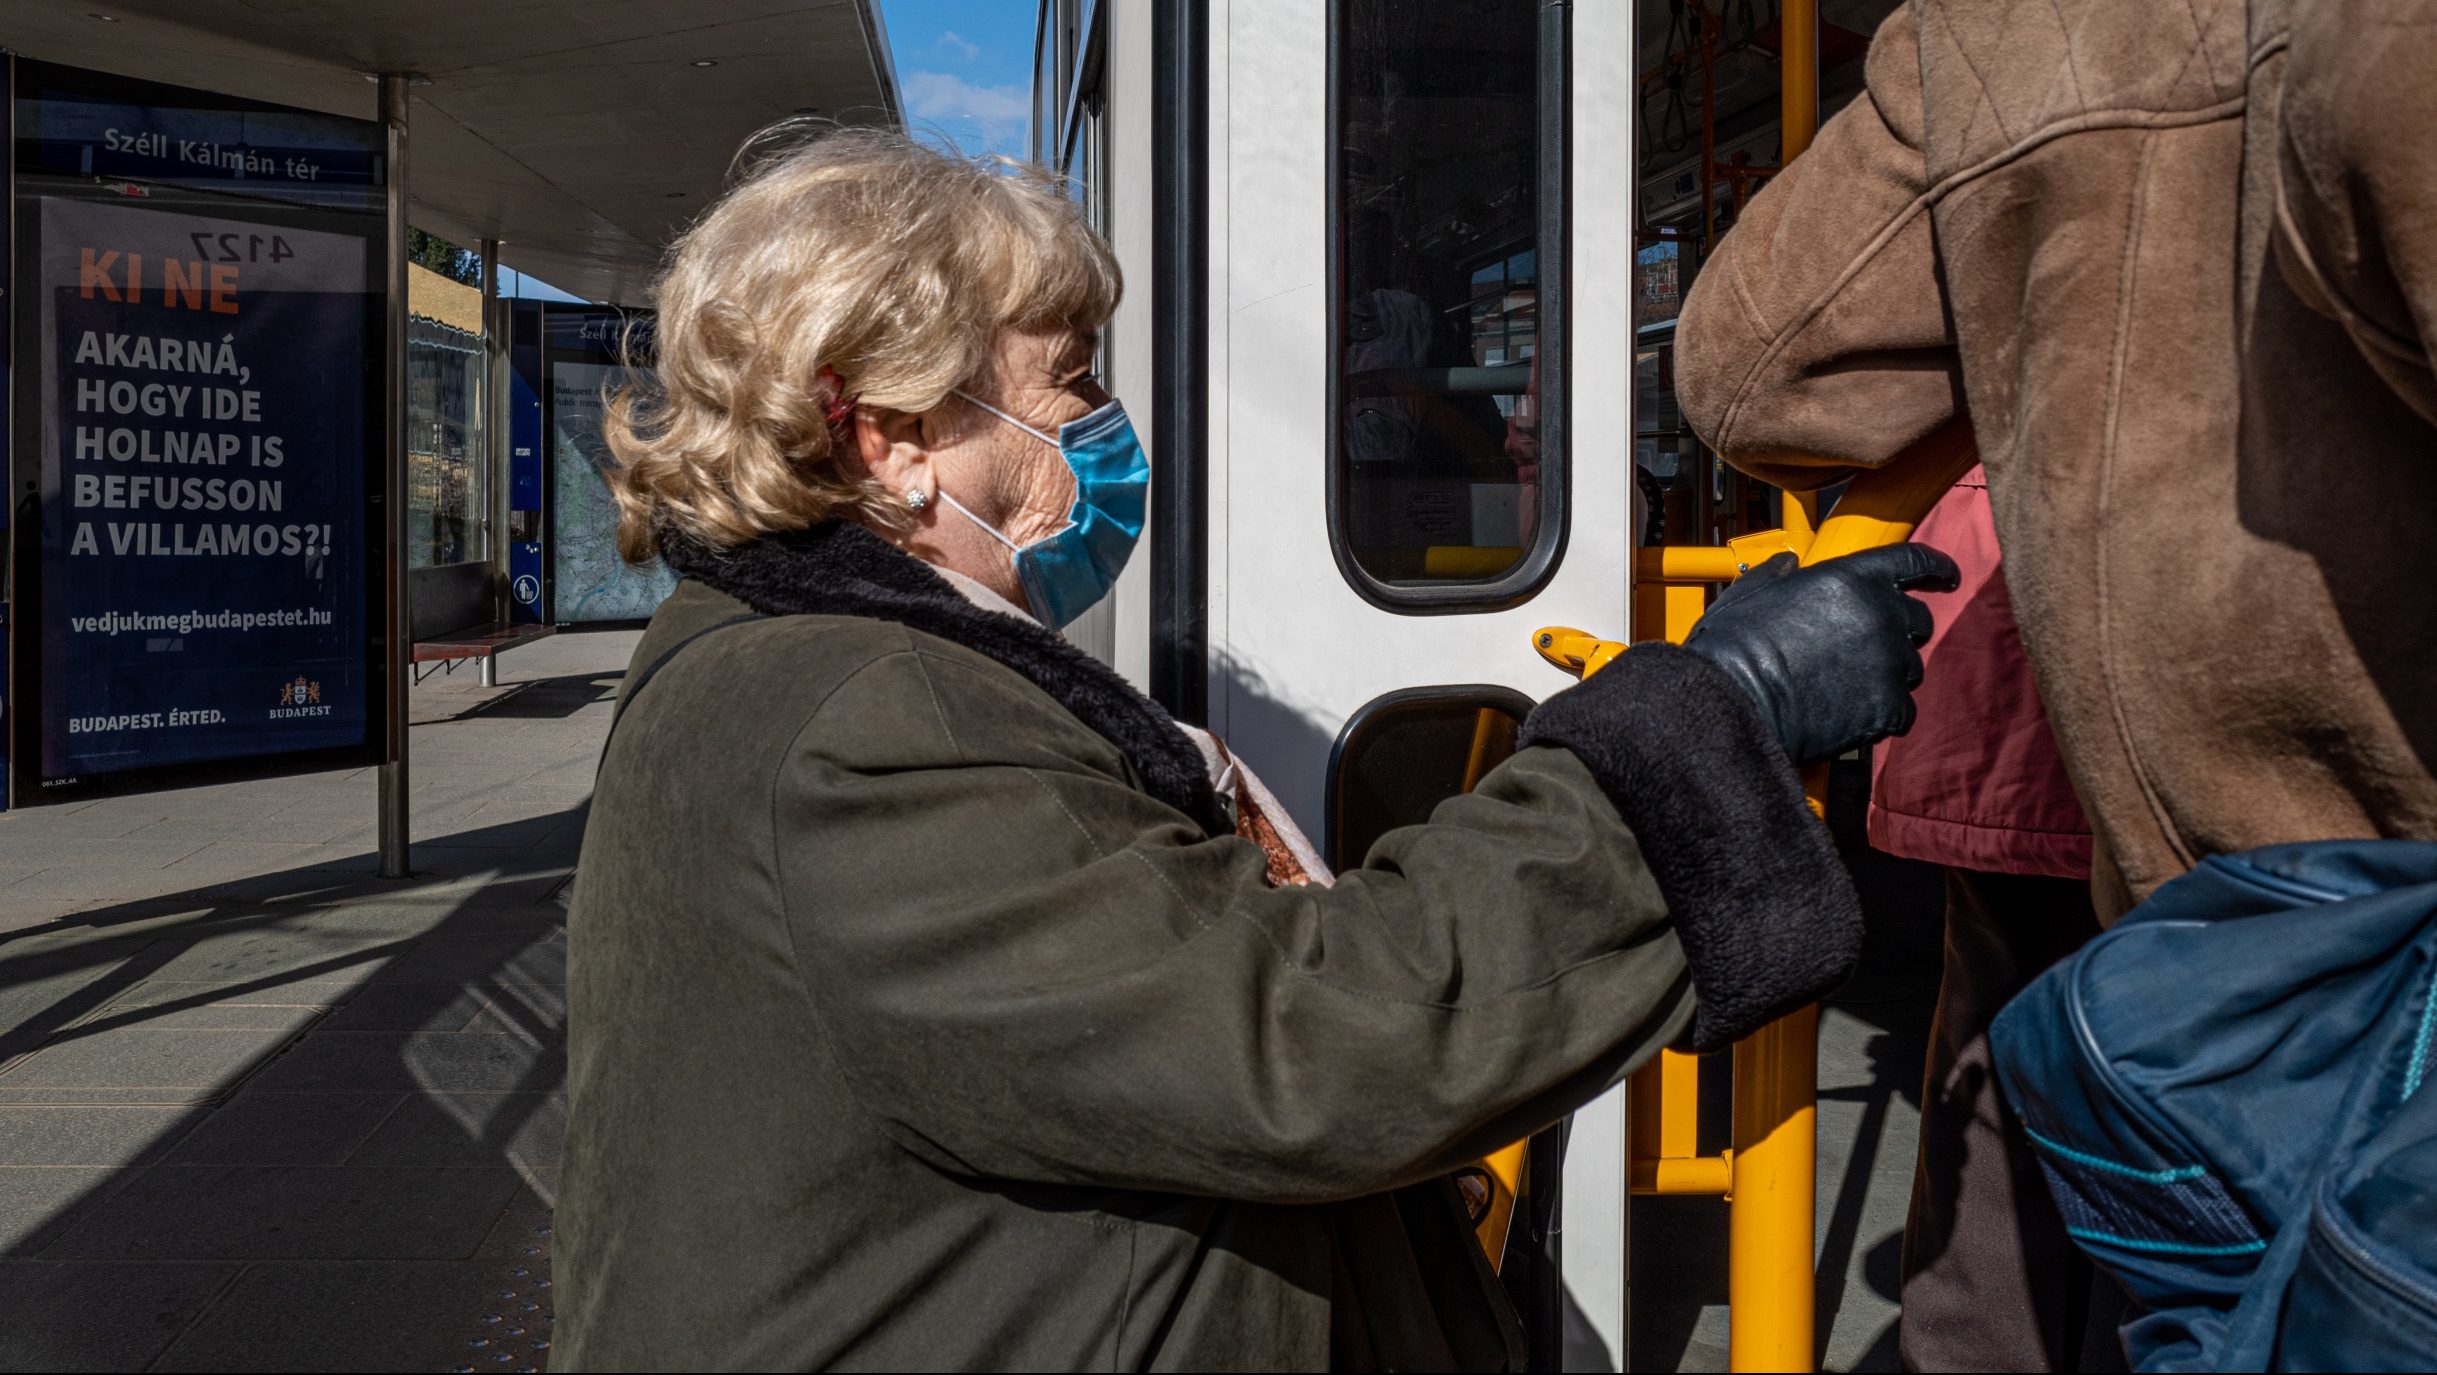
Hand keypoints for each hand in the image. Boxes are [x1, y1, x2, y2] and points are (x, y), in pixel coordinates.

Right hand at [1683, 544, 1959, 763]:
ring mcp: (1888, 661)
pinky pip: (1902, 710)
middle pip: (1918, 619)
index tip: (1947, 577)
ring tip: (1844, 687)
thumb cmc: (1733, 648)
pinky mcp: (1888, 706)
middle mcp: (1880, 614)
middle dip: (1900, 631)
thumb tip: (1787, 564)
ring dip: (1887, 674)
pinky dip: (1881, 715)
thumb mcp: (1750, 594)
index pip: (1913, 562)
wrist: (1734, 704)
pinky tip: (1849, 716)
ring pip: (1909, 667)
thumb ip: (1776, 573)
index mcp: (1851, 578)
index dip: (1936, 568)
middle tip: (1867, 648)